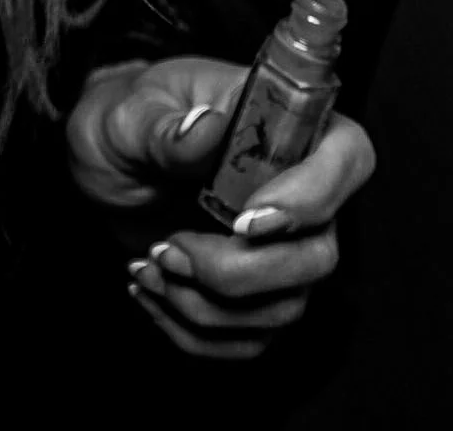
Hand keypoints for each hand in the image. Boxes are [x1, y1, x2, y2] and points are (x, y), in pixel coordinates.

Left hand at [67, 55, 376, 359]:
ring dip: (207, 304)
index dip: (313, 197)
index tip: (244, 223)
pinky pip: (248, 339)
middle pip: (319, 255)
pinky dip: (192, 329)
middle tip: (170, 249)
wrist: (106, 163)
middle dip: (240, 271)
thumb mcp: (128, 113)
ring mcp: (283, 250)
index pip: (346, 155)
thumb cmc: (126, 121)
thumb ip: (162, 126)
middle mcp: (298, 191)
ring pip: (284, 308)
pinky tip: (151, 289)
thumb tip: (204, 127)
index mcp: (282, 123)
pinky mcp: (257, 295)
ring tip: (150, 263)